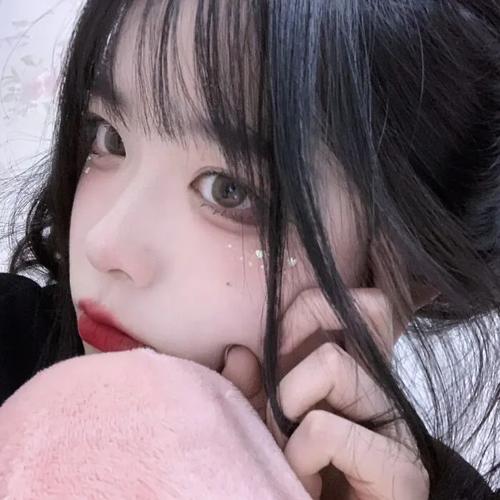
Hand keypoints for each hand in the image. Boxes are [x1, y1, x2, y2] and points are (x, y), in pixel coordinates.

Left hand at [220, 287, 429, 499]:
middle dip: (297, 340)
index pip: (362, 302)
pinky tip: (304, 480)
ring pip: (330, 364)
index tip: (276, 350)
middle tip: (278, 394)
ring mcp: (398, 423)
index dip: (311, 308)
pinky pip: (324, 428)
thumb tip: (237, 352)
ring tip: (288, 449)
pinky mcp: (402, 469)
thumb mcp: (262, 422)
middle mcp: (385, 386)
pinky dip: (298, 456)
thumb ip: (249, 388)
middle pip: (368, 307)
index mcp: (358, 369)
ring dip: (286, 410)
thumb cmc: (291, 472)